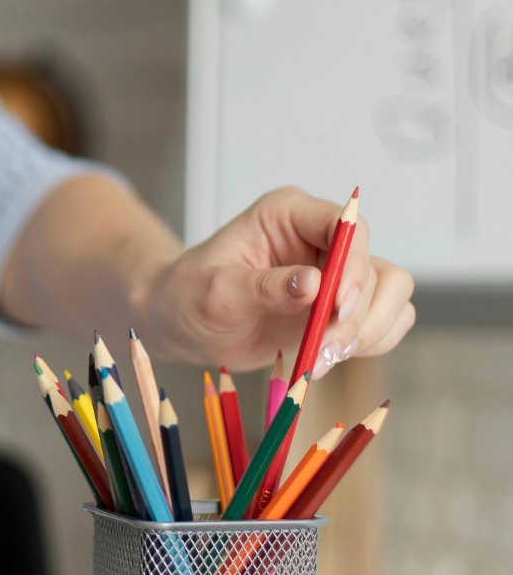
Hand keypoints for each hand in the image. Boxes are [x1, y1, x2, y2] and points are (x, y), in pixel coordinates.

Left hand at [143, 187, 414, 371]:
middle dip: (358, 314)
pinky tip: (325, 359)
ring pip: (391, 296)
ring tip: (321, 358)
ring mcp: (335, 273)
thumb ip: (262, 287)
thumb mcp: (216, 291)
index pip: (348, 228)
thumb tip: (314, 284)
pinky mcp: (340, 307)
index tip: (336, 310)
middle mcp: (320, 238)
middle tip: (323, 348)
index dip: (354, 267)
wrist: (184, 324)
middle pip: (377, 268)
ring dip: (367, 333)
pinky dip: (367, 345)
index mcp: (289, 215)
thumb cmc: (189, 295)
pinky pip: (382, 322)